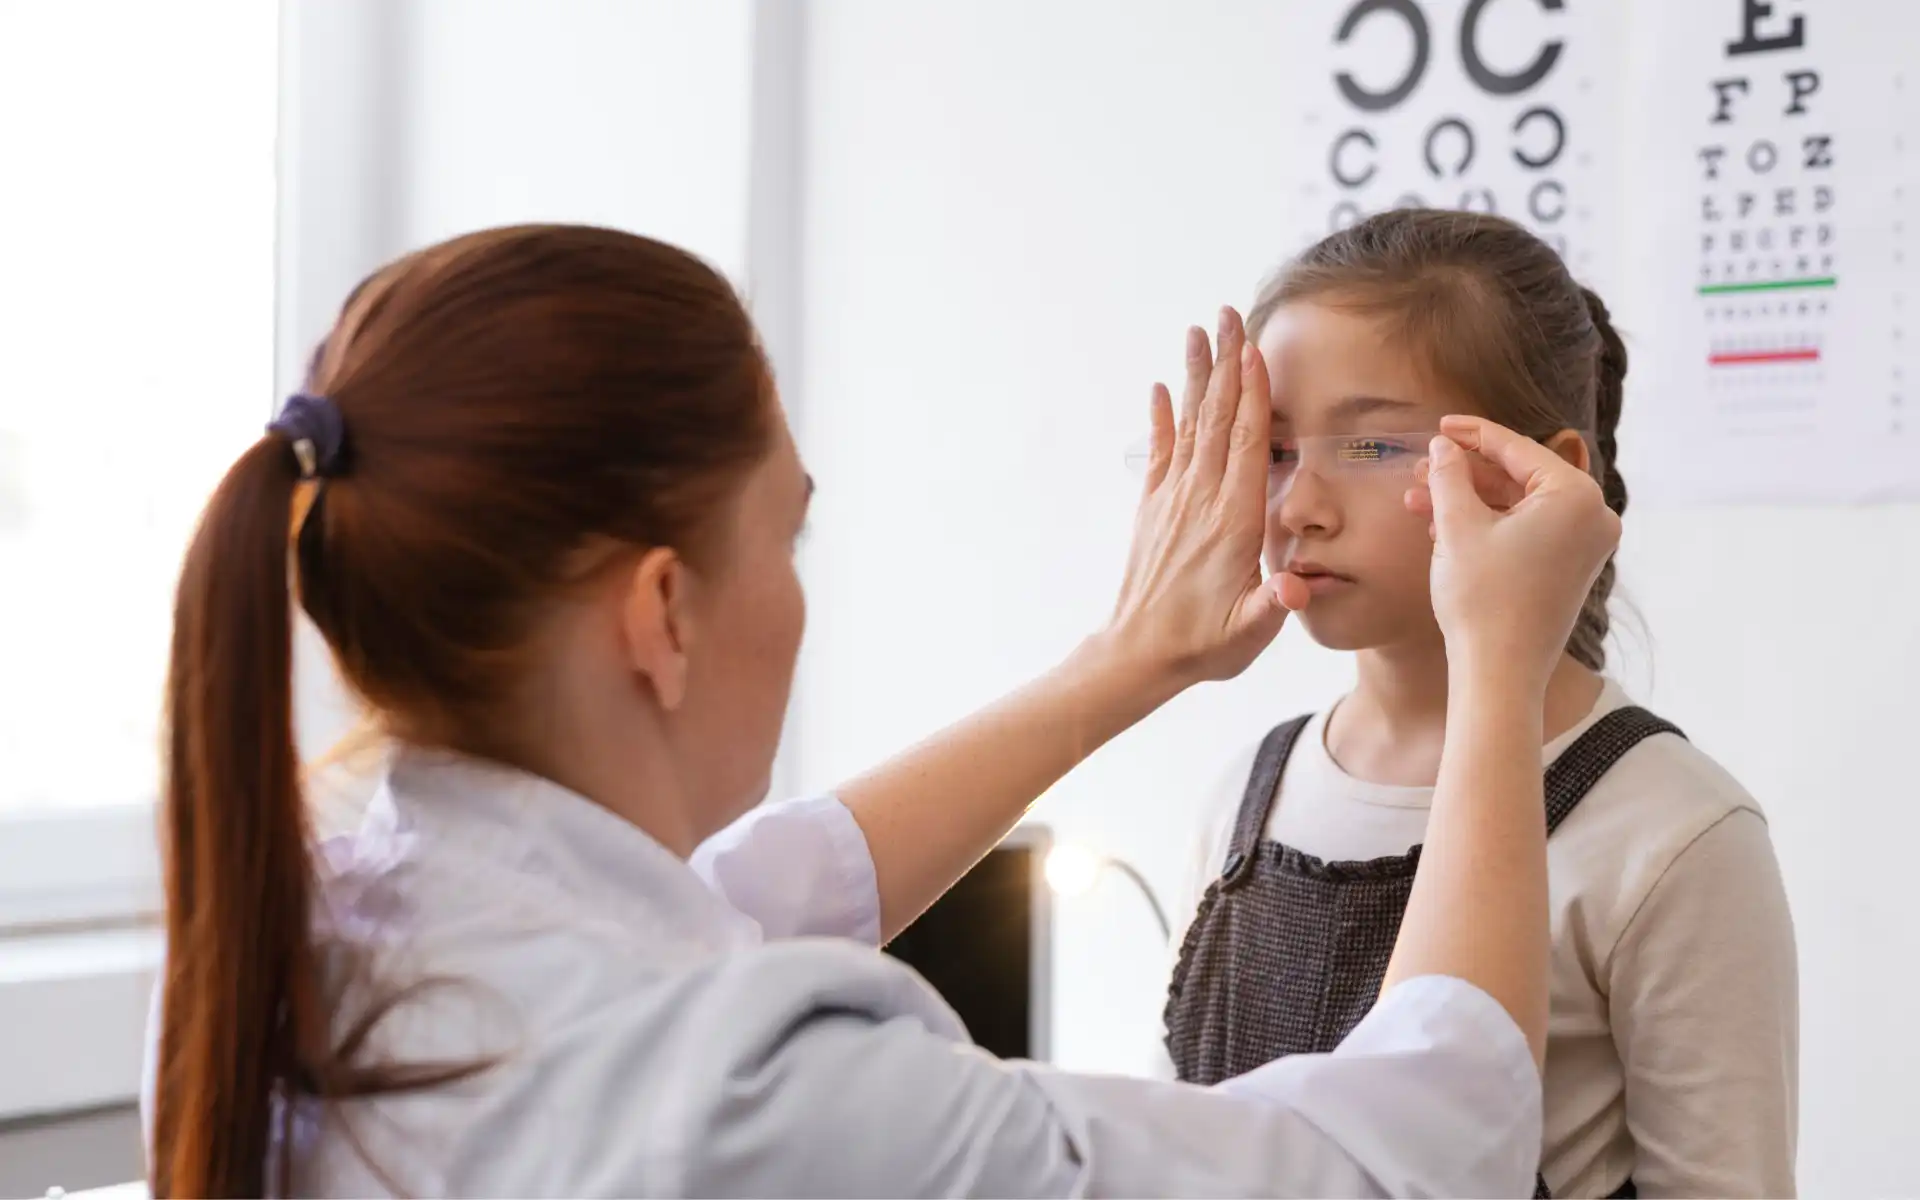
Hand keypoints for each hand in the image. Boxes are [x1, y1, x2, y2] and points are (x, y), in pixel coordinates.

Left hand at [1104, 308, 1307, 686]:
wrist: (1139, 656)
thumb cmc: (1204, 645)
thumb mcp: (1250, 631)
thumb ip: (1276, 604)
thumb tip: (1297, 585)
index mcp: (1233, 522)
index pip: (1244, 445)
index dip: (1251, 395)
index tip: (1253, 350)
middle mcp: (1200, 501)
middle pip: (1216, 419)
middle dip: (1225, 364)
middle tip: (1227, 314)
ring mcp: (1173, 502)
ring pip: (1190, 425)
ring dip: (1196, 376)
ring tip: (1198, 331)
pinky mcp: (1153, 510)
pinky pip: (1160, 453)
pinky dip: (1162, 418)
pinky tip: (1163, 388)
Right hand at [1413, 416, 1620, 691]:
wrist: (1498, 673)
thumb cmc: (1483, 600)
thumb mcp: (1457, 526)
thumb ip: (1450, 476)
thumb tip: (1443, 447)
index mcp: (1576, 497)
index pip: (1518, 449)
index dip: (1473, 434)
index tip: (1441, 426)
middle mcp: (1592, 517)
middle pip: (1519, 476)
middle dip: (1464, 474)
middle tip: (1421, 468)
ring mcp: (1584, 546)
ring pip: (1517, 506)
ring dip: (1468, 501)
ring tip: (1417, 500)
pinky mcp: (1569, 569)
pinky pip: (1526, 531)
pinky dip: (1487, 526)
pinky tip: (1440, 527)